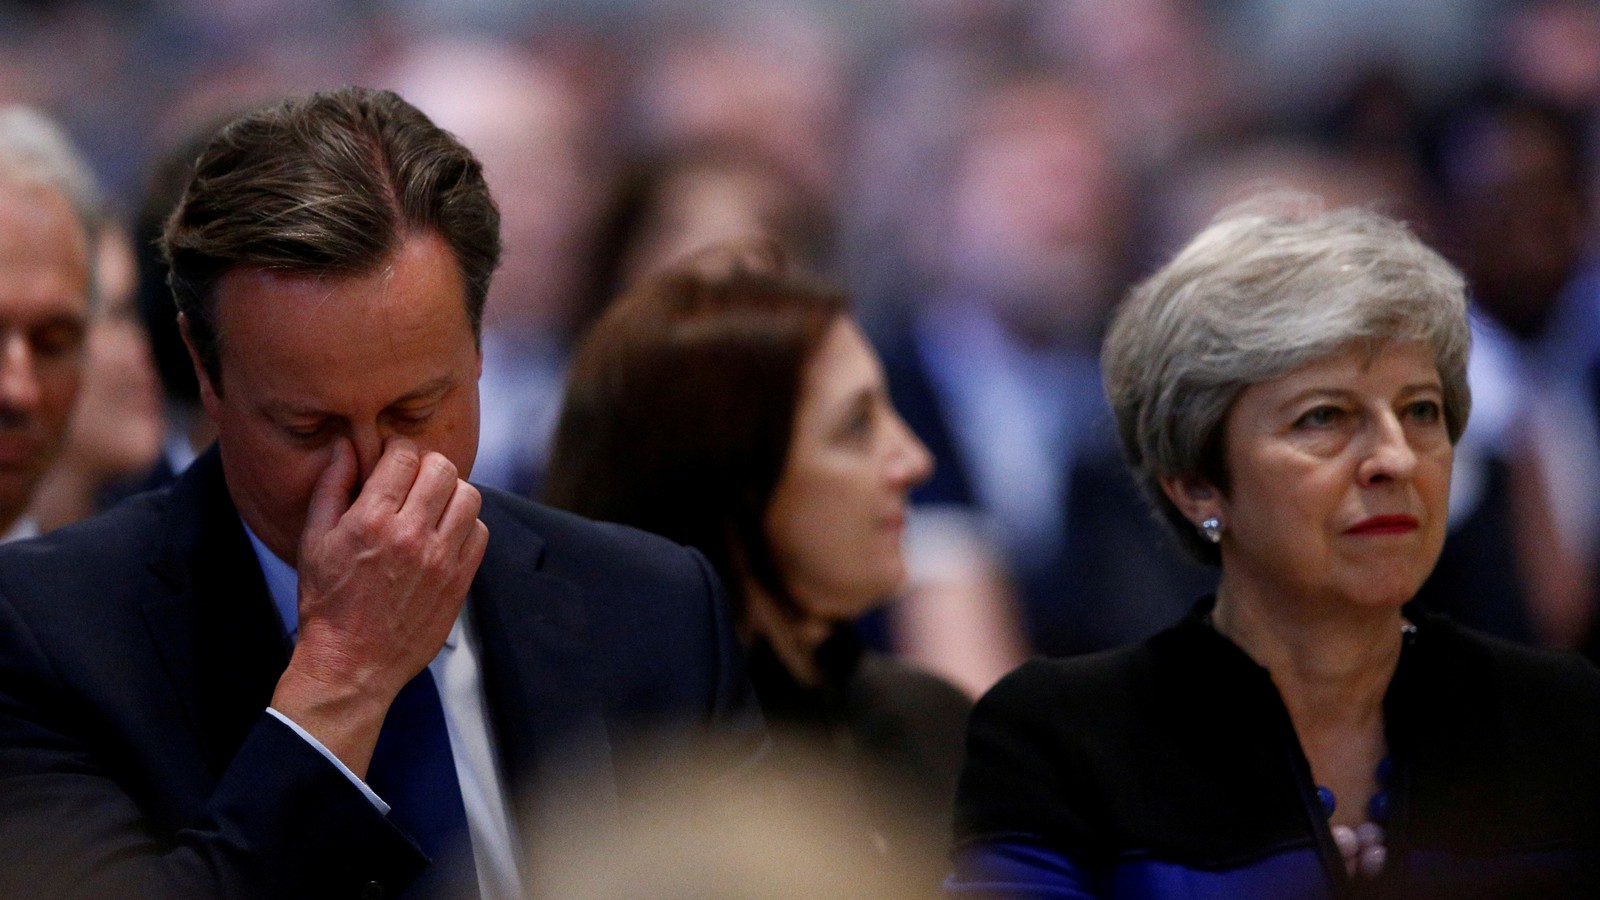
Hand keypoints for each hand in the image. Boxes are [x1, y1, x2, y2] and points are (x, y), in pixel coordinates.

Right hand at [270, 437, 488, 773]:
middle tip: (414, 481)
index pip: (405, 456)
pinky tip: (443, 535)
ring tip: (432, 506)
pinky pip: (479, 532)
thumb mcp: (313, 540)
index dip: (399, 450)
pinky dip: (465, 526)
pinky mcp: (459, 581)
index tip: (393, 460)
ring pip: (469, 496)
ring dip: (451, 494)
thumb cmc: (327, 601)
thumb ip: (331, 485)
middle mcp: (411, 536)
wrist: (352, 664)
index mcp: (371, 520)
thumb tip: (346, 444)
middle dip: (427, 466)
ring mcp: (440, 559)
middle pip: (442, 469)